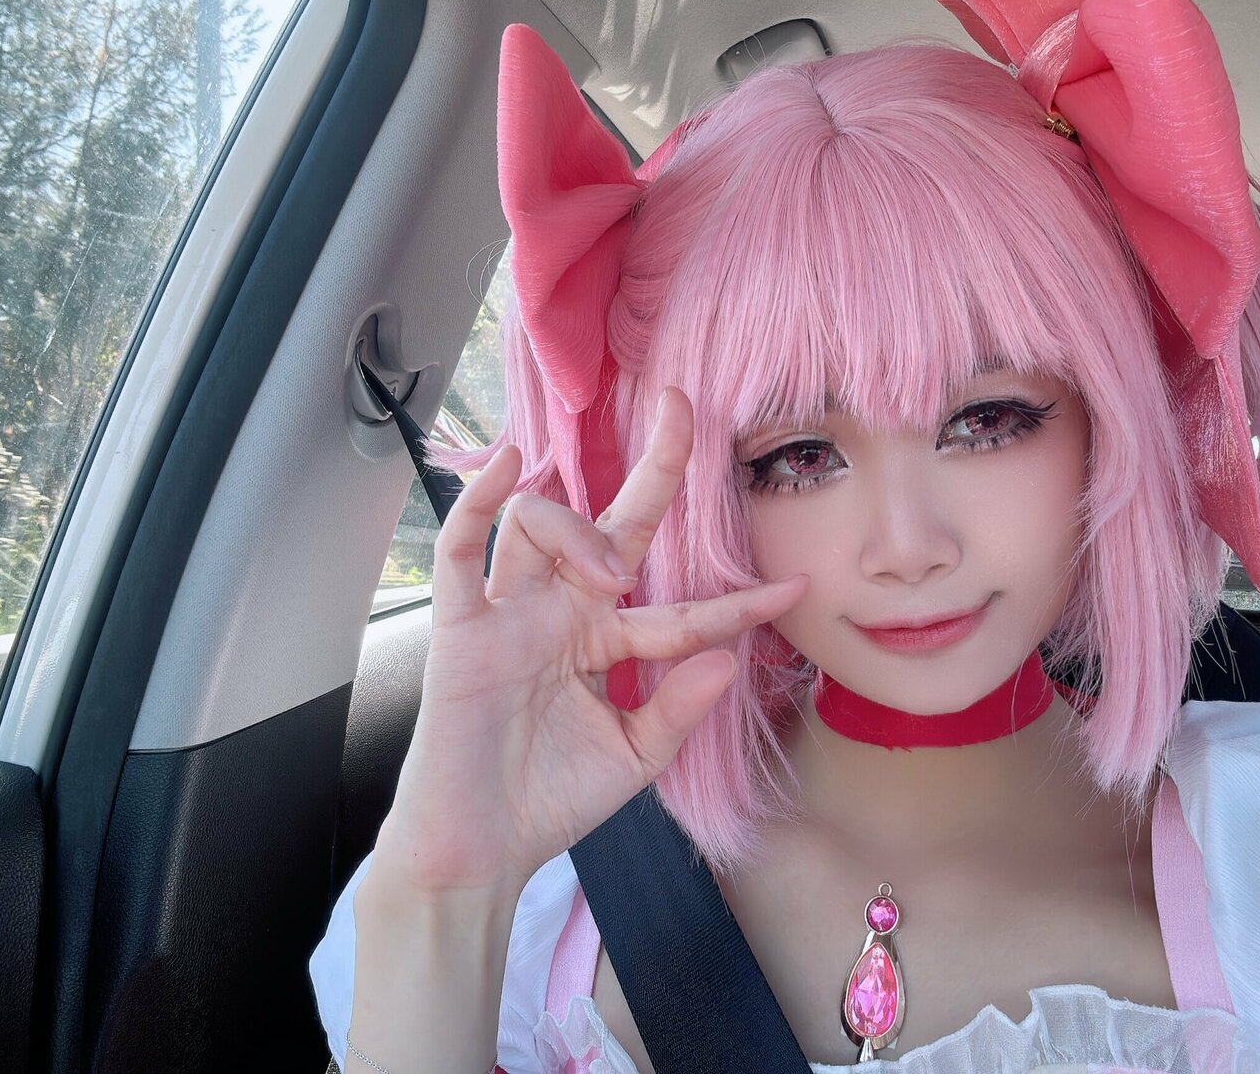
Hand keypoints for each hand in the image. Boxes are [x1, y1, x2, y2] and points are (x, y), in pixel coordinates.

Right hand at [372, 386, 807, 893]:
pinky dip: (479, 502)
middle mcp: (564, 613)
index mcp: (607, 641)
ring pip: (543, 523)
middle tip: (688, 408)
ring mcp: (512, 613)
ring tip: (609, 575)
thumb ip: (681, 707)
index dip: (738, 600)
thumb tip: (729, 658)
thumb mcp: (636, 757)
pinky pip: (464, 549)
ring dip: (581, 530)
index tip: (797, 589)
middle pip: (617, 519)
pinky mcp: (461, 628)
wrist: (478, 852)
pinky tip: (509, 466)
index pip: (683, 605)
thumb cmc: (549, 802)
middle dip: (656, 463)